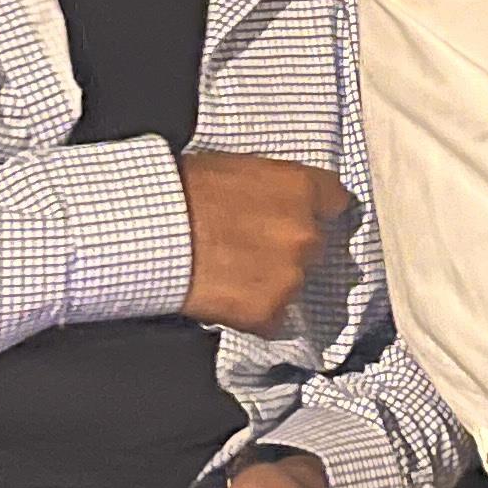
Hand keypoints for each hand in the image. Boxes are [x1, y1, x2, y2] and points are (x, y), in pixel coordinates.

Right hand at [179, 154, 352, 329]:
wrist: (153, 233)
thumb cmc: (183, 192)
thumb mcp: (237, 169)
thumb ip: (272, 188)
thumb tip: (276, 202)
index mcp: (300, 188)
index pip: (335, 201)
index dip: (316, 210)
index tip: (306, 216)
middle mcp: (306, 233)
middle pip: (314, 246)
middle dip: (288, 250)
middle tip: (252, 248)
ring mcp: (290, 275)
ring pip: (293, 284)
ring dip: (271, 283)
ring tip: (232, 275)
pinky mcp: (269, 310)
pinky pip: (272, 318)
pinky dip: (254, 313)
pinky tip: (226, 297)